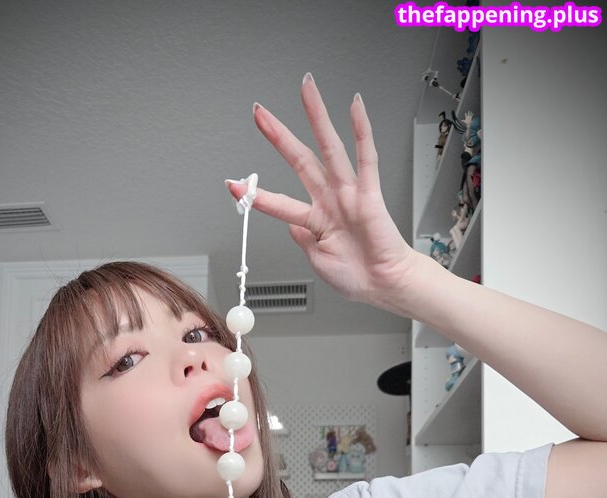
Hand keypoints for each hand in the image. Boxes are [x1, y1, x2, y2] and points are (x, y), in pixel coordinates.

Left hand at [226, 75, 416, 309]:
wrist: (384, 286)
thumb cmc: (357, 277)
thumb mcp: (317, 260)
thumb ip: (302, 239)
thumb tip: (289, 225)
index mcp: (315, 218)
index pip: (278, 201)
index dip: (255, 194)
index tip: (233, 185)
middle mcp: (330, 199)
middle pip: (300, 158)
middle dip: (278, 135)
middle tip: (259, 113)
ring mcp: (349, 193)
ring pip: (329, 148)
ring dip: (317, 117)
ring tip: (306, 89)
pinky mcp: (370, 194)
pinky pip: (366, 158)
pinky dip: (362, 131)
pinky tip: (355, 107)